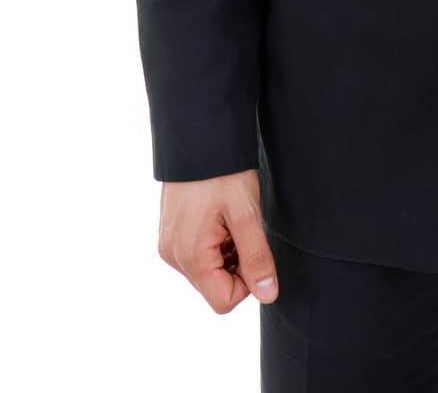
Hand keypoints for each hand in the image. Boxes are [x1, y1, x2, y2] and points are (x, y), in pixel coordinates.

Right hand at [157, 168, 278, 311]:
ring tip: (232, 219)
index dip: (248, 282)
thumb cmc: (222, 172)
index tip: (255, 249)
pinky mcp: (170, 233)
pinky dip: (214, 245)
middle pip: (214, 287)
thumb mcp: (246, 213)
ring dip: (226, 255)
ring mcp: (169, 244)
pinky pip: (196, 255)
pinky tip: (221, 217)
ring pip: (206, 272)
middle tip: (244, 229)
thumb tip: (268, 294)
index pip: (224, 301)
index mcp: (191, 256)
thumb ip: (257, 257)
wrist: (197, 136)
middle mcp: (173, 256)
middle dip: (236, 266)